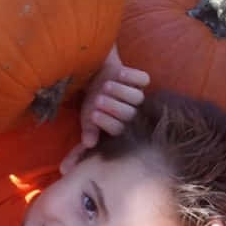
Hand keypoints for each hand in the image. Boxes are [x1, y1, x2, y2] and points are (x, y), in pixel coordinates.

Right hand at [60, 46, 150, 172]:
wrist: (98, 75)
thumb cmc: (93, 102)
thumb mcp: (86, 118)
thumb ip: (87, 134)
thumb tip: (81, 152)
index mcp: (121, 127)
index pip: (118, 129)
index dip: (107, 123)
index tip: (92, 115)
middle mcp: (133, 113)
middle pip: (129, 114)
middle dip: (113, 107)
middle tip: (97, 99)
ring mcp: (139, 96)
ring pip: (137, 97)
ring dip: (121, 91)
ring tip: (104, 85)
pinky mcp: (143, 80)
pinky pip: (144, 79)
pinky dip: (132, 76)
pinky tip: (119, 74)